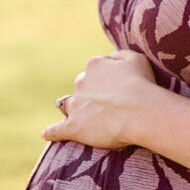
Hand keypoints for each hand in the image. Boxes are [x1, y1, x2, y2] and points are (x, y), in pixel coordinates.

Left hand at [43, 49, 162, 149]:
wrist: (140, 111)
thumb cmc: (142, 85)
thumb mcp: (136, 58)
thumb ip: (120, 55)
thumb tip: (110, 56)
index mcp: (94, 65)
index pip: (95, 70)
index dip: (106, 80)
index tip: (117, 89)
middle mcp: (81, 82)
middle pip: (81, 87)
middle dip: (90, 94)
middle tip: (107, 106)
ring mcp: (75, 105)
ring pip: (68, 105)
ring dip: (74, 109)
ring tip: (81, 118)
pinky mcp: (73, 127)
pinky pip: (57, 130)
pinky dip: (52, 132)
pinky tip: (46, 134)